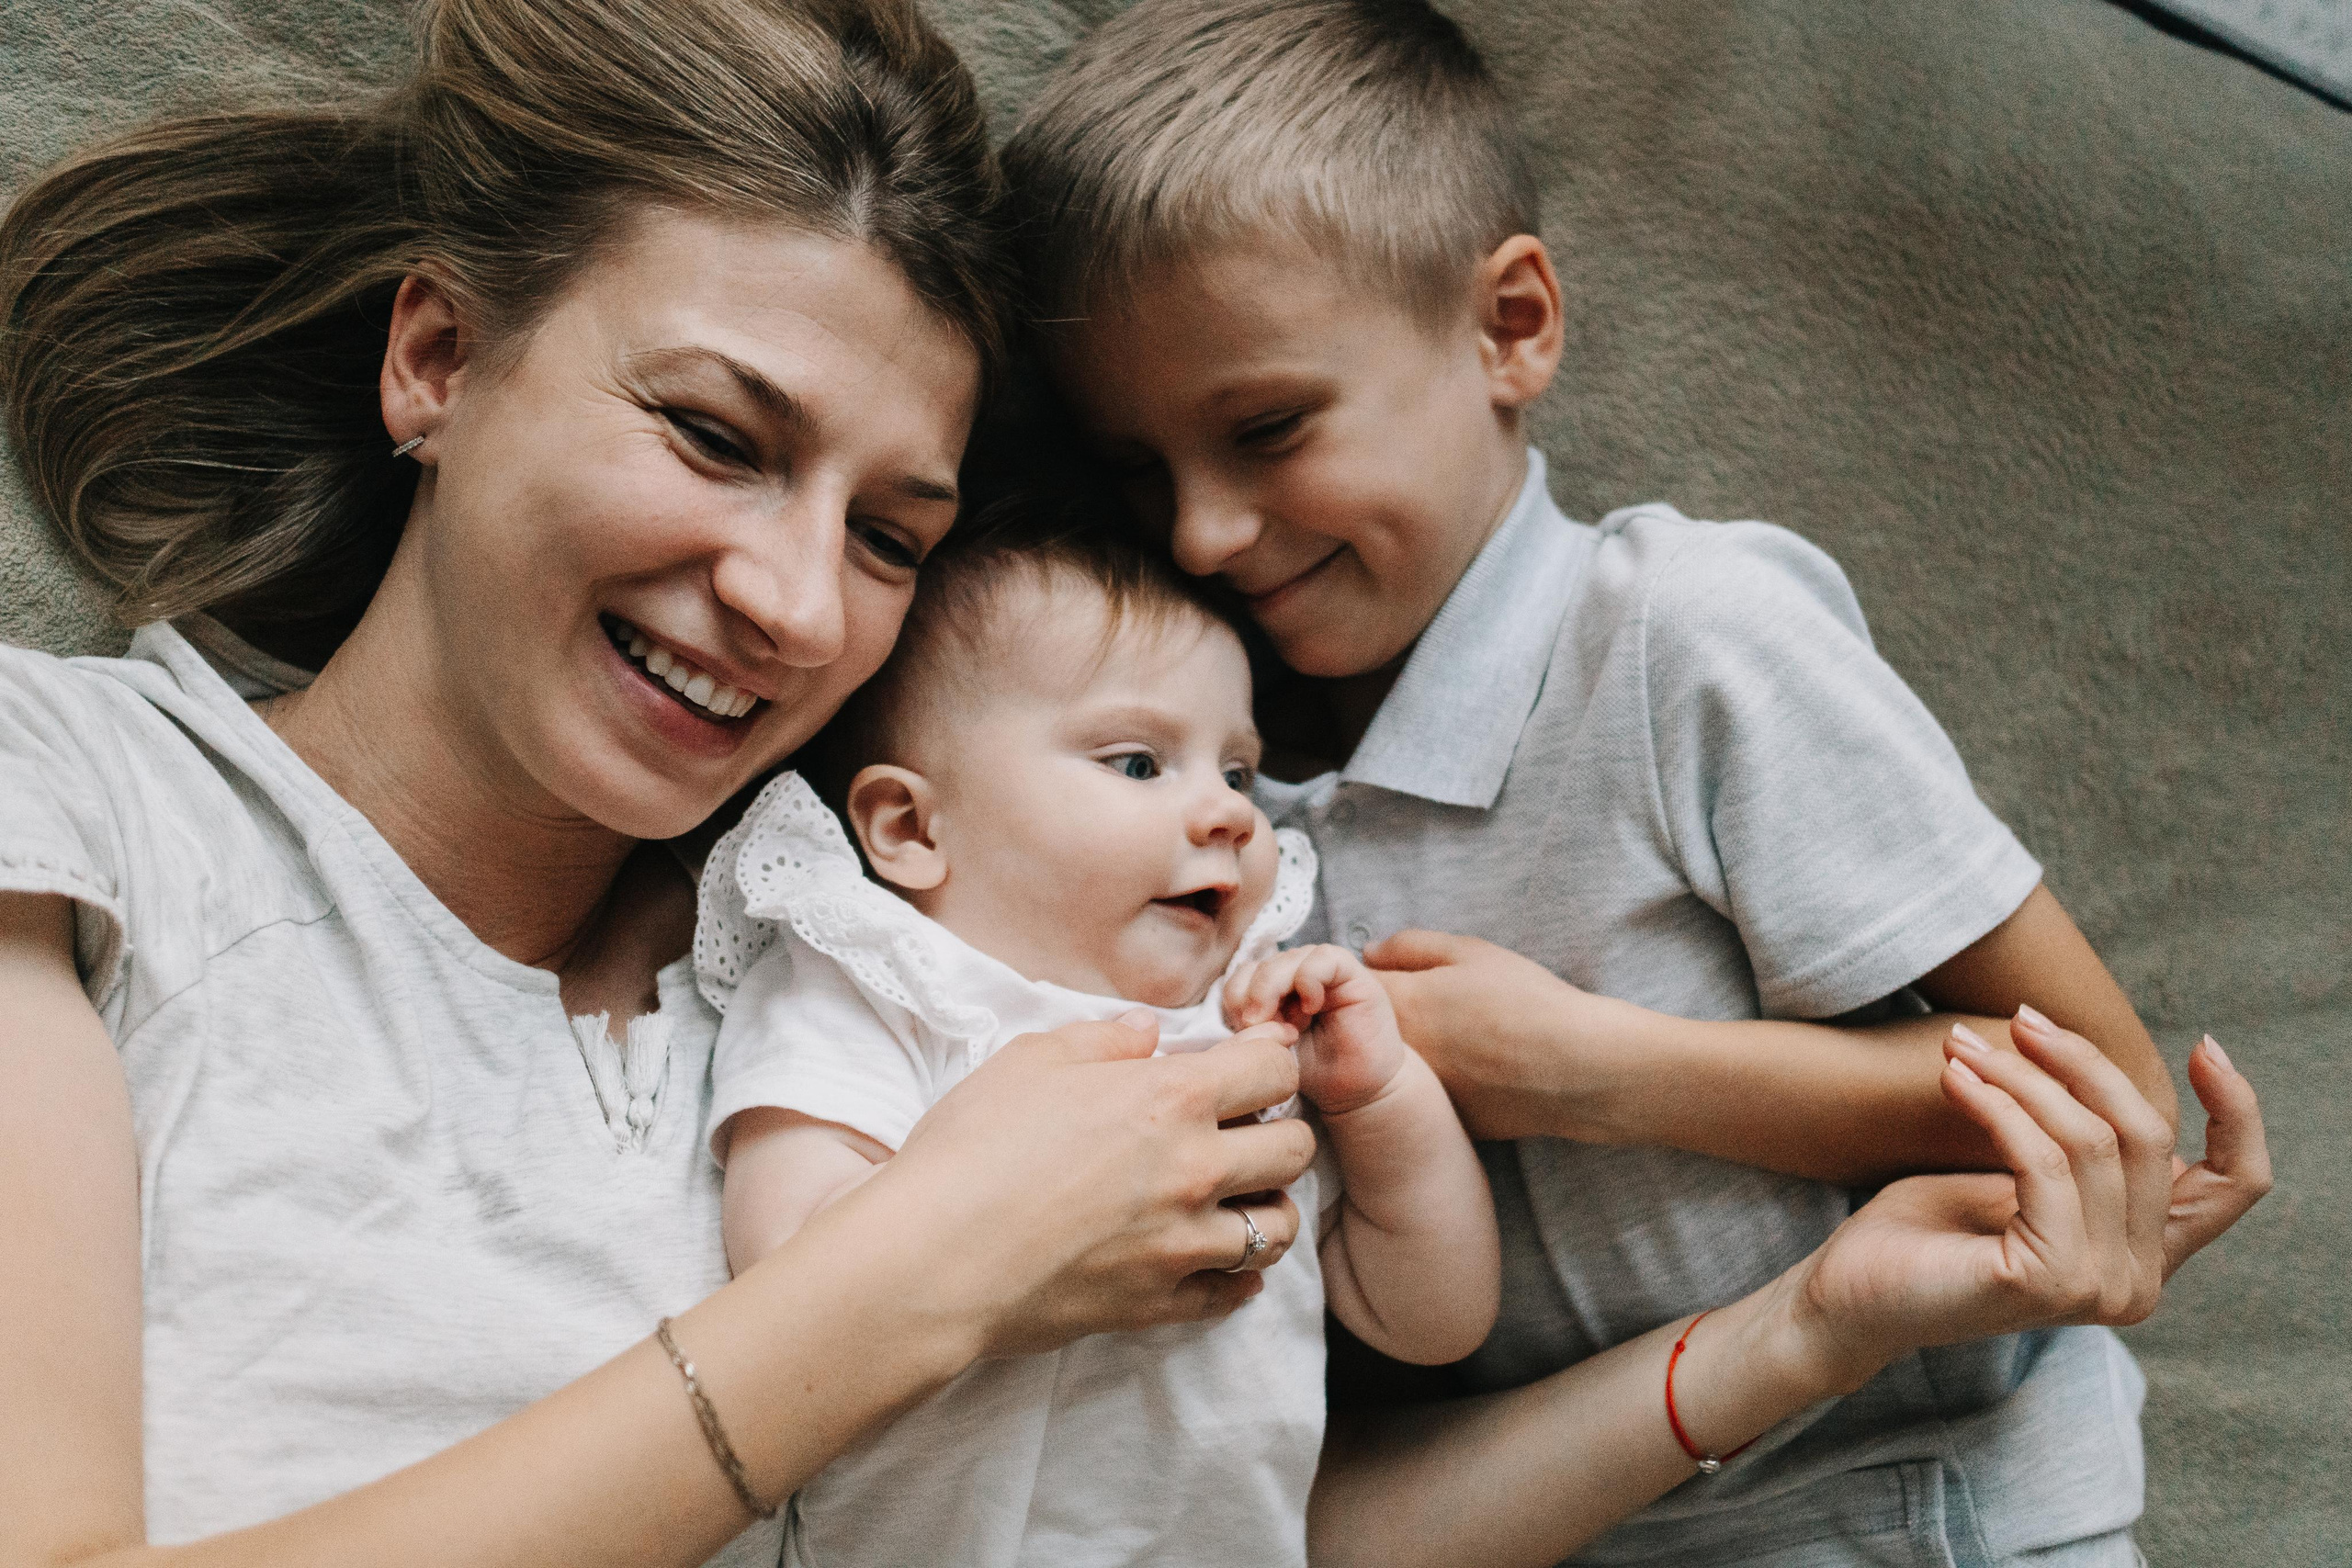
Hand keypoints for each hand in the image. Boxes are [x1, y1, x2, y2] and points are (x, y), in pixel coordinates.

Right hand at [872, 1010, 1316, 1357]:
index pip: (1276, 1072)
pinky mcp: (1161, 1303)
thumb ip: (1102, 1039)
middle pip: (1296, 1150)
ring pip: (1281, 1228)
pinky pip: (1234, 1293)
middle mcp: (1195, 1169)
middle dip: (1277, 1134)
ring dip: (1266, 1206)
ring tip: (1232, 1198)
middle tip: (1240, 1132)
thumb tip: (1148, 1031)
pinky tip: (1215, 1260)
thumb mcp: (1029, 1061)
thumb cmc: (971, 1149)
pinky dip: (1237, 1277)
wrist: (930, 1258)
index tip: (1251, 1065)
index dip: (1270, 1062)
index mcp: (1171, 1098)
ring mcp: (1183, 1244)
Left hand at [1227, 944, 1407, 1115]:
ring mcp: (1324, 970)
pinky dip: (1309, 980)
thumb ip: (1250, 1026)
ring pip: (1287, 957)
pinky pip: (1324, 958)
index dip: (1234, 998)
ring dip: (1276, 989)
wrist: (1359, 1091)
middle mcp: (1296, 974)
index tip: (1241, 1031)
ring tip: (1288, 1026)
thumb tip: (1231, 1011)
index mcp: (1273, 990)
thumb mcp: (1269, 1049)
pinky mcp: (1352, 973)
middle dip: (1251, 995)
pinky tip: (1311, 1008)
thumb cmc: (1315, 1072)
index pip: (1241, 974)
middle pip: (1260, 963)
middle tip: (1256, 1026)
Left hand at [1364, 929, 1630, 1139]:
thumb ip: (1409, 947)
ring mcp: (1419, 1093)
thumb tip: (1369, 954)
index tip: (1390, 977)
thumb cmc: (1526, 1001)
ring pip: (1396, 1067)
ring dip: (1409, 1052)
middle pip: (1367, 1030)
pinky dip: (1441, 1081)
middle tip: (1433, 1008)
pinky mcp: (1445, 1120)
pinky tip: (1476, 1070)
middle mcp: (1397, 1054)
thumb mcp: (1469, 952)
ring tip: (1459, 1038)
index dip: (1364, 979)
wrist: (1576, 1068)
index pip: (1349, 987)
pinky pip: (1427, 1096)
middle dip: (1384, 1017)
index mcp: (1398, 1005)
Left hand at [1782, 1013, 2270, 1391]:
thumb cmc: (1926, 1230)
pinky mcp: (2048, 1280)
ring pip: (2091, 1140)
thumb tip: (2097, 1060)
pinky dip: (1996, 1108)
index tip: (2204, 1046)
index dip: (2239, 1112)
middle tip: (2018, 1018)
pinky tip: (1953, 1078)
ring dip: (2022, 1077)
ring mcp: (2099, 1287)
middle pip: (2149, 1136)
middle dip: (2082, 1062)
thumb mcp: (2023, 1172)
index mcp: (2145, 1253)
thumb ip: (2078, 1142)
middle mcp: (2139, 1281)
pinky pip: (2041, 1163)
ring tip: (1962, 1046)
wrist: (1851, 1293)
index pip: (2236, 1185)